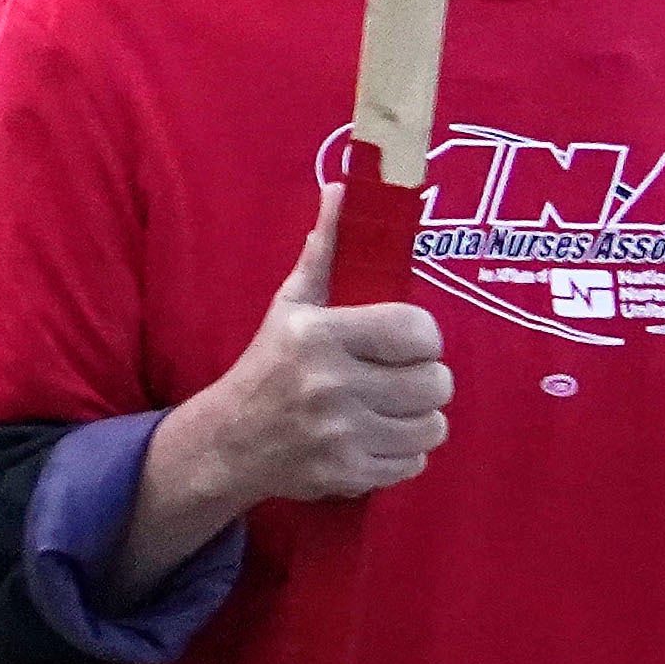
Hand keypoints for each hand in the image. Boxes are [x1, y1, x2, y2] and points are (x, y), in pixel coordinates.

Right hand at [131, 191, 449, 585]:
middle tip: (398, 376)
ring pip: (433, 426)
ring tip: (390, 408)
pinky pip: (416, 463)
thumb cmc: (270, 363)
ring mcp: (341, 436)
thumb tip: (344, 189)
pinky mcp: (348, 475)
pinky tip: (375, 438)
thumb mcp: (292, 303)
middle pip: (435, 383)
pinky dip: (404, 453)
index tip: (404, 341)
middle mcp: (331, 386)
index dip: (421, 336)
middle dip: (424, 380)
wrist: (229, 441)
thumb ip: (326, 250)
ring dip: (418, 418)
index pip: (418, 331)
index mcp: (320, 335)